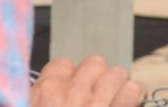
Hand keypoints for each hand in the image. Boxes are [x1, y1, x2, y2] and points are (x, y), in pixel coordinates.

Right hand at [31, 55, 145, 106]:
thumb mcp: (33, 105)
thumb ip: (40, 97)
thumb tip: (47, 88)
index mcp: (45, 93)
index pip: (62, 64)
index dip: (68, 78)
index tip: (69, 92)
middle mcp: (72, 94)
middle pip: (93, 64)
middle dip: (96, 80)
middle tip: (94, 98)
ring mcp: (98, 104)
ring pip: (117, 73)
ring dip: (117, 88)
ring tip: (113, 102)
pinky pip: (134, 89)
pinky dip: (134, 97)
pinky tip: (129, 105)